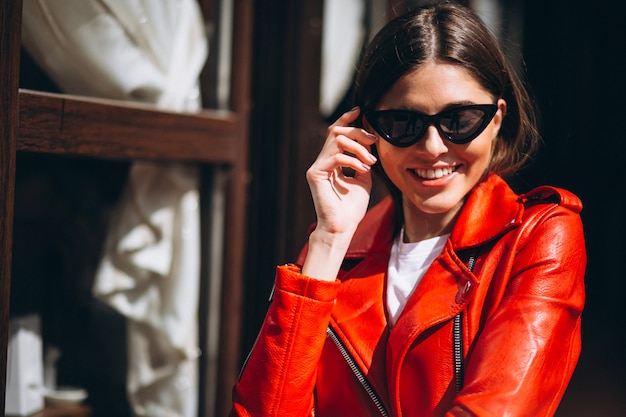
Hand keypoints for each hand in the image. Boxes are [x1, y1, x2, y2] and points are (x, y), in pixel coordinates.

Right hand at [302, 107, 377, 279]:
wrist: (342, 227)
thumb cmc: (352, 208)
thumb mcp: (364, 179)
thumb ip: (363, 160)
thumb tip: (370, 143)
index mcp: (331, 161)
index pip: (336, 133)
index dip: (347, 120)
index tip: (361, 111)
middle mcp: (322, 162)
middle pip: (336, 131)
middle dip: (357, 132)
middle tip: (373, 140)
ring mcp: (317, 167)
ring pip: (336, 140)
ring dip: (358, 147)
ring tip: (370, 161)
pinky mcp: (315, 174)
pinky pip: (336, 157)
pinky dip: (353, 160)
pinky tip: (364, 169)